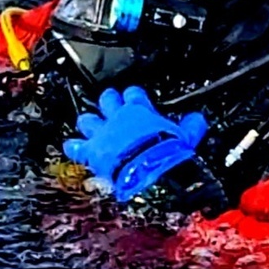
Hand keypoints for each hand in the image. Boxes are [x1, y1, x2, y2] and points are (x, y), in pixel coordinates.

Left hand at [63, 86, 207, 201]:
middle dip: (107, 101)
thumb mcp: (186, 138)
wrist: (151, 174)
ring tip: (88, 122)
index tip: (134, 97)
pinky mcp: (93, 153)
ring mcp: (103, 135)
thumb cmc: (167, 156)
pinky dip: (74, 147)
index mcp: (141, 112)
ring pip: (88, 120)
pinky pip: (77, 147)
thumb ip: (191, 126)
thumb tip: (198, 120)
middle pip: (107, 100)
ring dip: (89, 122)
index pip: (133, 94)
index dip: (133, 95)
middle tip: (109, 103)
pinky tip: (70, 146)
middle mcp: (118, 119)